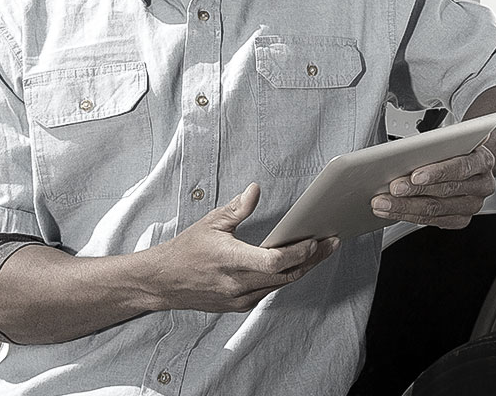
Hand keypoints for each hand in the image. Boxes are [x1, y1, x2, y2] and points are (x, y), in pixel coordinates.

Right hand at [149, 183, 338, 312]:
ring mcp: (239, 298)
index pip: (274, 261)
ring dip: (303, 269)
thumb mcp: (210, 222)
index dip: (299, 252)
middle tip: (331, 242)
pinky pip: (270, 292)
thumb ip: (237, 208)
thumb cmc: (186, 250)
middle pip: (286, 275)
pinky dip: (285, 277)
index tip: (316, 240)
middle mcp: (237, 284)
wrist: (164, 281)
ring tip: (320, 251)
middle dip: (312, 259)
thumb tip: (255, 190)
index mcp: (230, 260)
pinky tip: (295, 264)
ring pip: (281, 285)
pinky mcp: (239, 306)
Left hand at [371, 144, 495, 228]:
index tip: (415, 175)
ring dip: (404, 207)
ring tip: (383, 203)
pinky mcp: (461, 218)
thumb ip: (433, 146)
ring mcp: (472, 204)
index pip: (460, 167)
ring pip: (436, 209)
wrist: (470, 162)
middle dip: (413, 191)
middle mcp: (481, 184)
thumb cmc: (454, 148)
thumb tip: (402, 153)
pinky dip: (409, 216)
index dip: (437, 172)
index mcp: (481, 160)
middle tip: (391, 189)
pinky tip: (392, 211)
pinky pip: (433, 221)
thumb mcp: (449, 140)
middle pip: (444, 190)